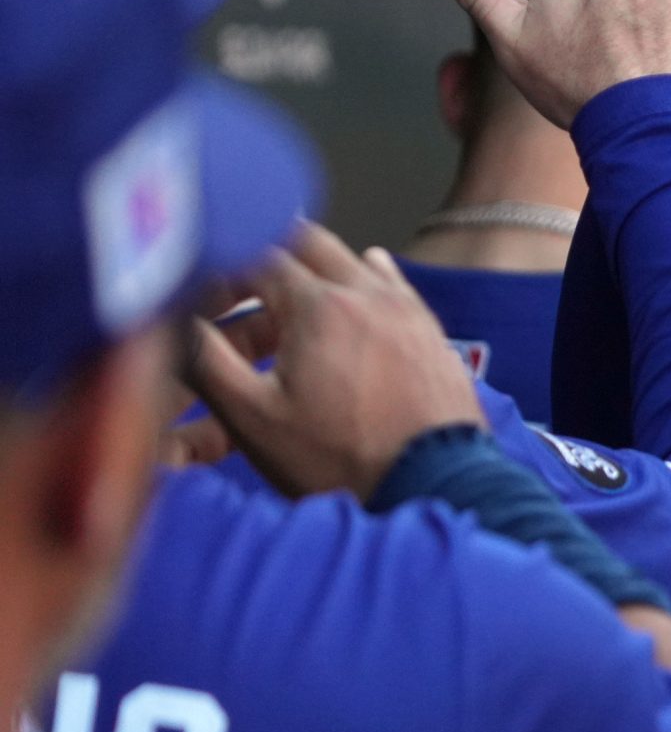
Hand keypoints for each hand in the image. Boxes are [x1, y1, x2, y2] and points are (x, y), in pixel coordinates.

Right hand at [184, 226, 486, 498]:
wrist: (434, 487)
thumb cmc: (340, 459)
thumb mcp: (253, 417)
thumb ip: (207, 360)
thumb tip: (175, 320)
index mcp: (317, 304)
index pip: (258, 254)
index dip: (223, 269)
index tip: (205, 294)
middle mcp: (367, 292)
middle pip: (310, 244)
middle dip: (269, 256)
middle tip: (242, 282)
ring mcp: (407, 309)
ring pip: (354, 262)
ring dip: (316, 271)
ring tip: (290, 299)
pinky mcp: (432, 333)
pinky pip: (394, 287)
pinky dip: (365, 285)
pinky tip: (357, 297)